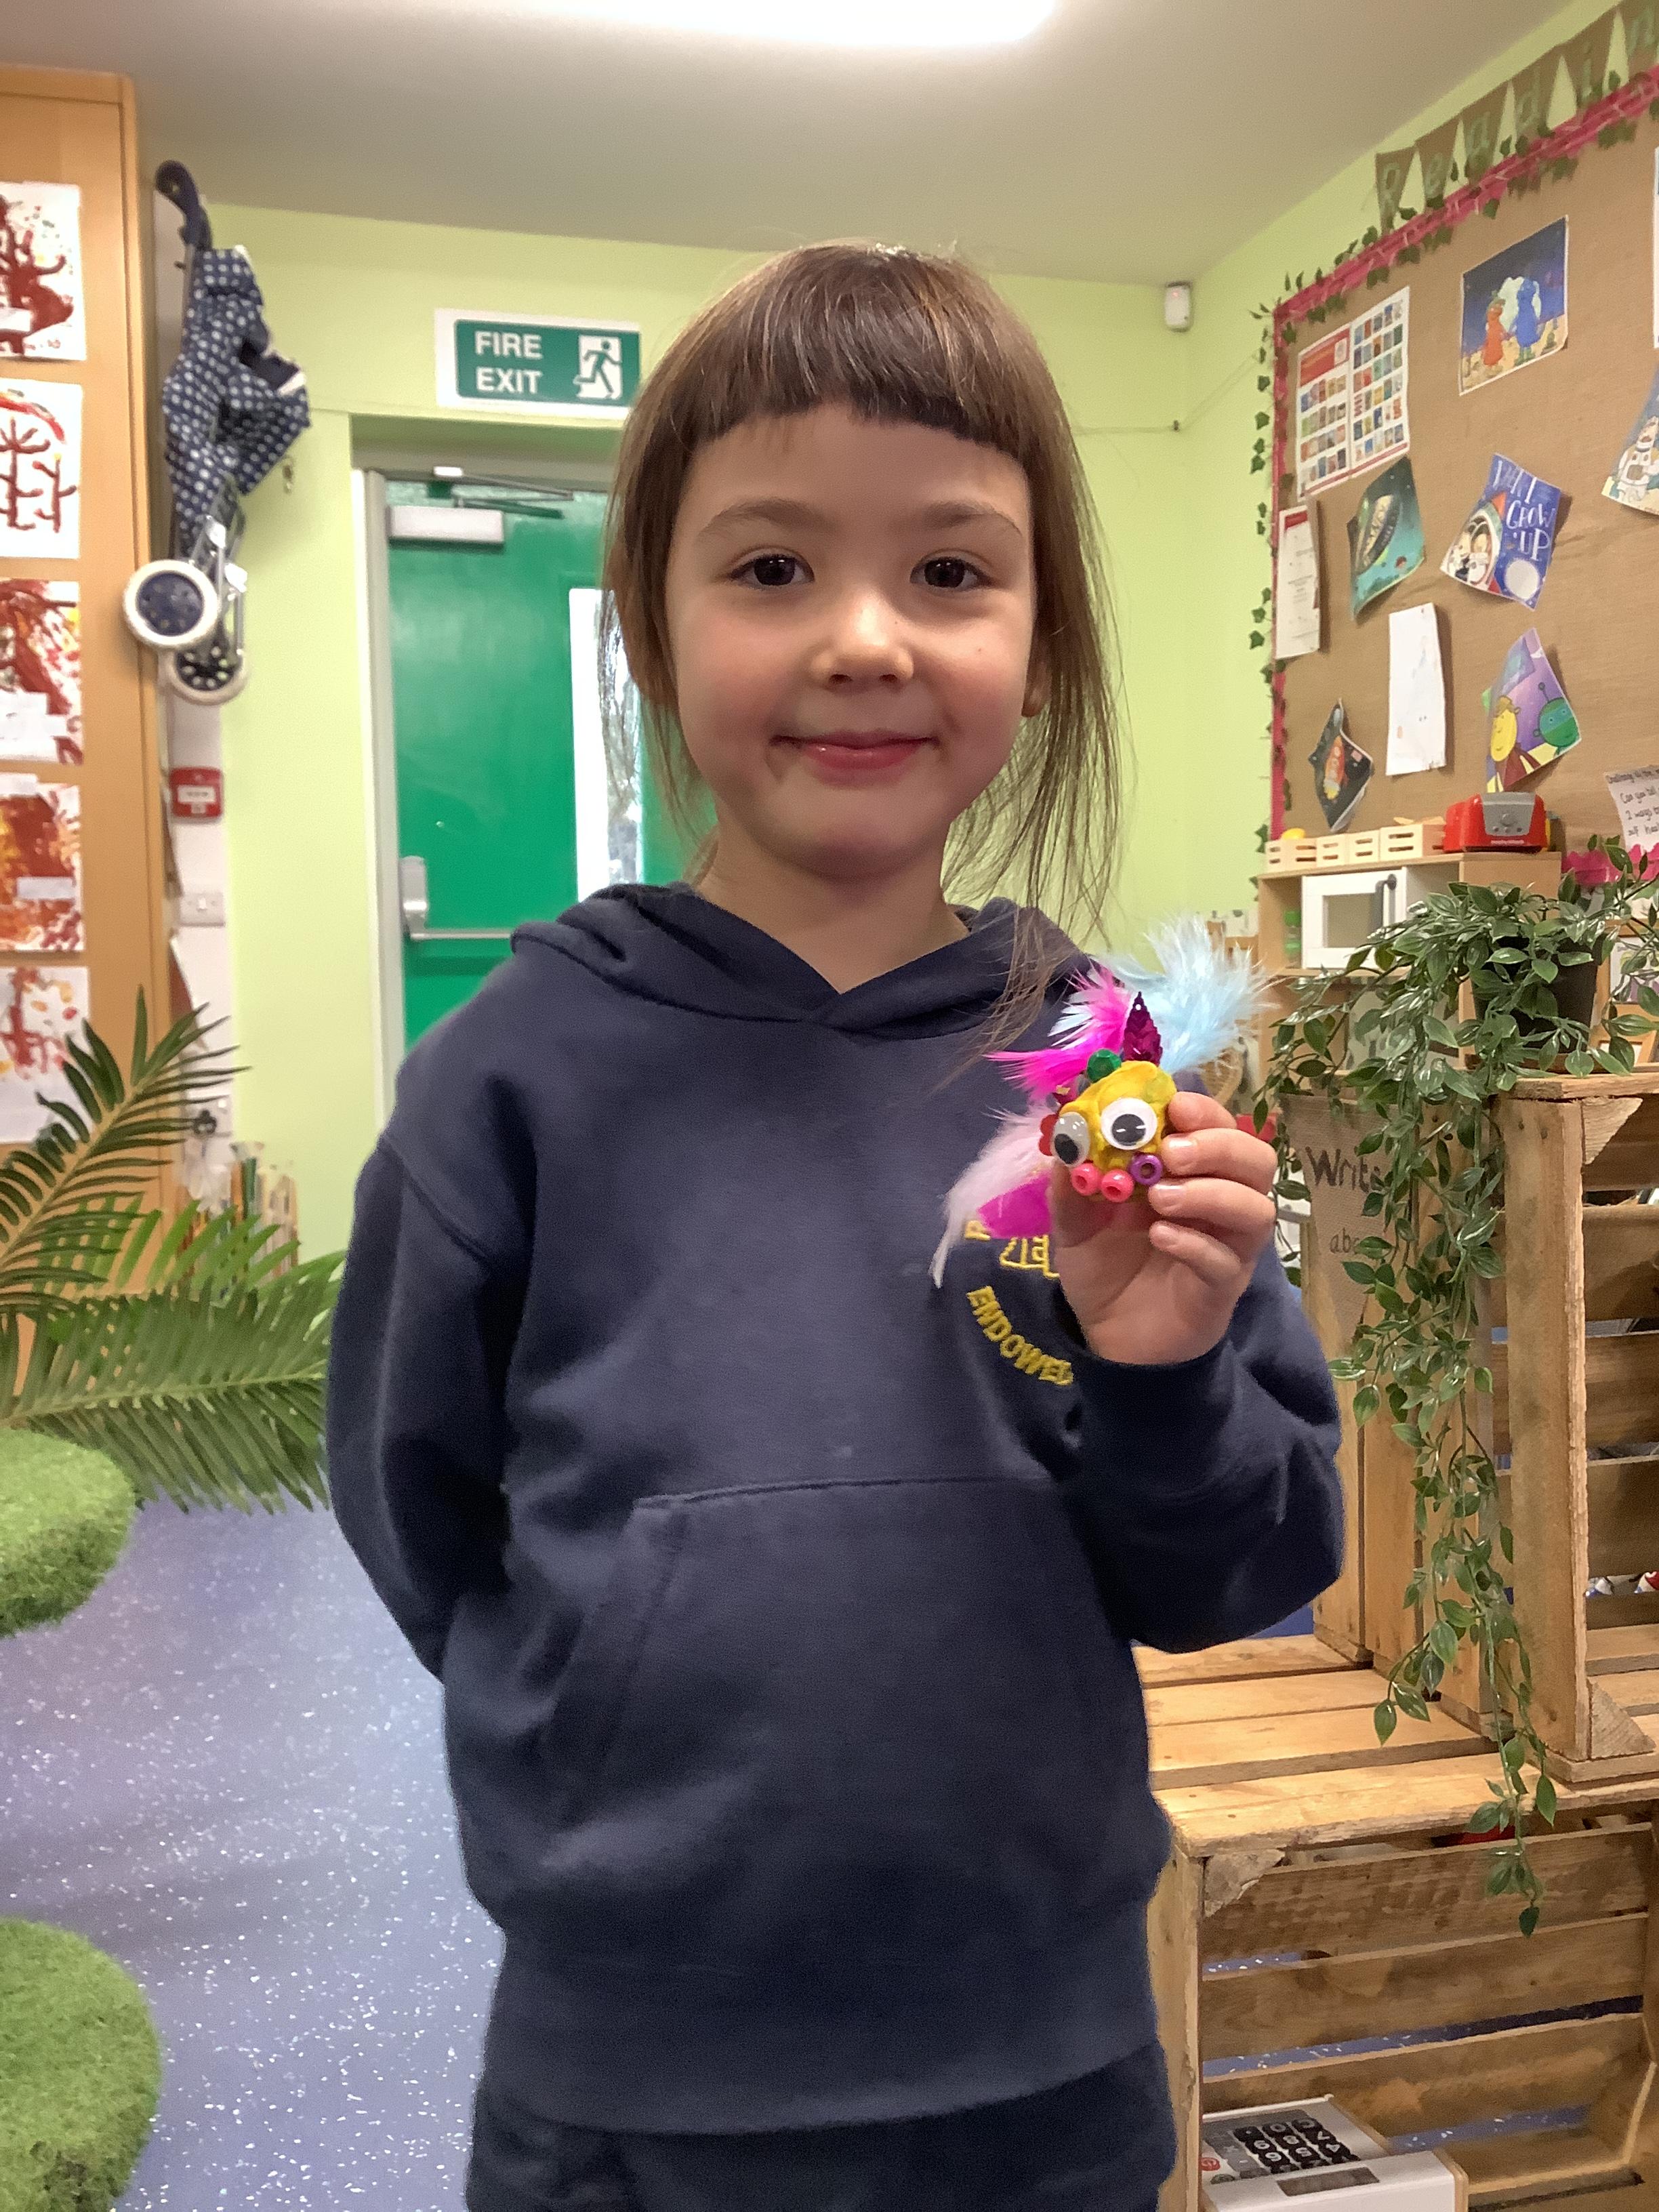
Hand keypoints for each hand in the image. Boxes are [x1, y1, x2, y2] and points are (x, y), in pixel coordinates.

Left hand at [1049, 1090, 1277, 1366]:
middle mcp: (1220, 1203)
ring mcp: (1228, 1247)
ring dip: (1212, 1194)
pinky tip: (1160, 1238)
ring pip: (1256, 1209)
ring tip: (1160, 1198)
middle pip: (1256, 1160)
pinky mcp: (1222, 1288)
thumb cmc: (1103, 1267)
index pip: (1218, 1126)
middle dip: (1218, 1146)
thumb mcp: (1074, 1222)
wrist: (1109, 1336)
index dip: (1204, 1111)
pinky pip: (1227, 1261)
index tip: (1174, 1106)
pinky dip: (1195, 1244)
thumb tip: (1067, 1138)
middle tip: (1170, 1152)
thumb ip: (1070, 1184)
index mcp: (1190, 1174)